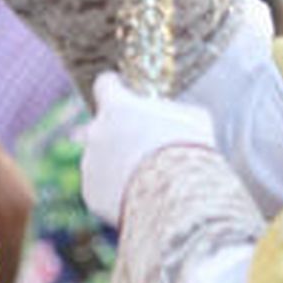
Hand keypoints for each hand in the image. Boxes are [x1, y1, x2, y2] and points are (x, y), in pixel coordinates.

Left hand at [80, 71, 214, 225]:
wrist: (177, 197)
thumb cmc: (190, 151)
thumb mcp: (192, 118)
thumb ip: (171, 111)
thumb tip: (168, 115)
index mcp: (117, 106)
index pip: (105, 85)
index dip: (115, 88)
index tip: (121, 92)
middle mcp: (96, 132)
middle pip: (103, 126)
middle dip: (120, 133)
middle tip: (146, 146)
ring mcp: (89, 163)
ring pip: (102, 159)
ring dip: (119, 163)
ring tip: (151, 177)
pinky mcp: (90, 192)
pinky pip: (102, 186)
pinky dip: (117, 190)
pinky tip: (141, 194)